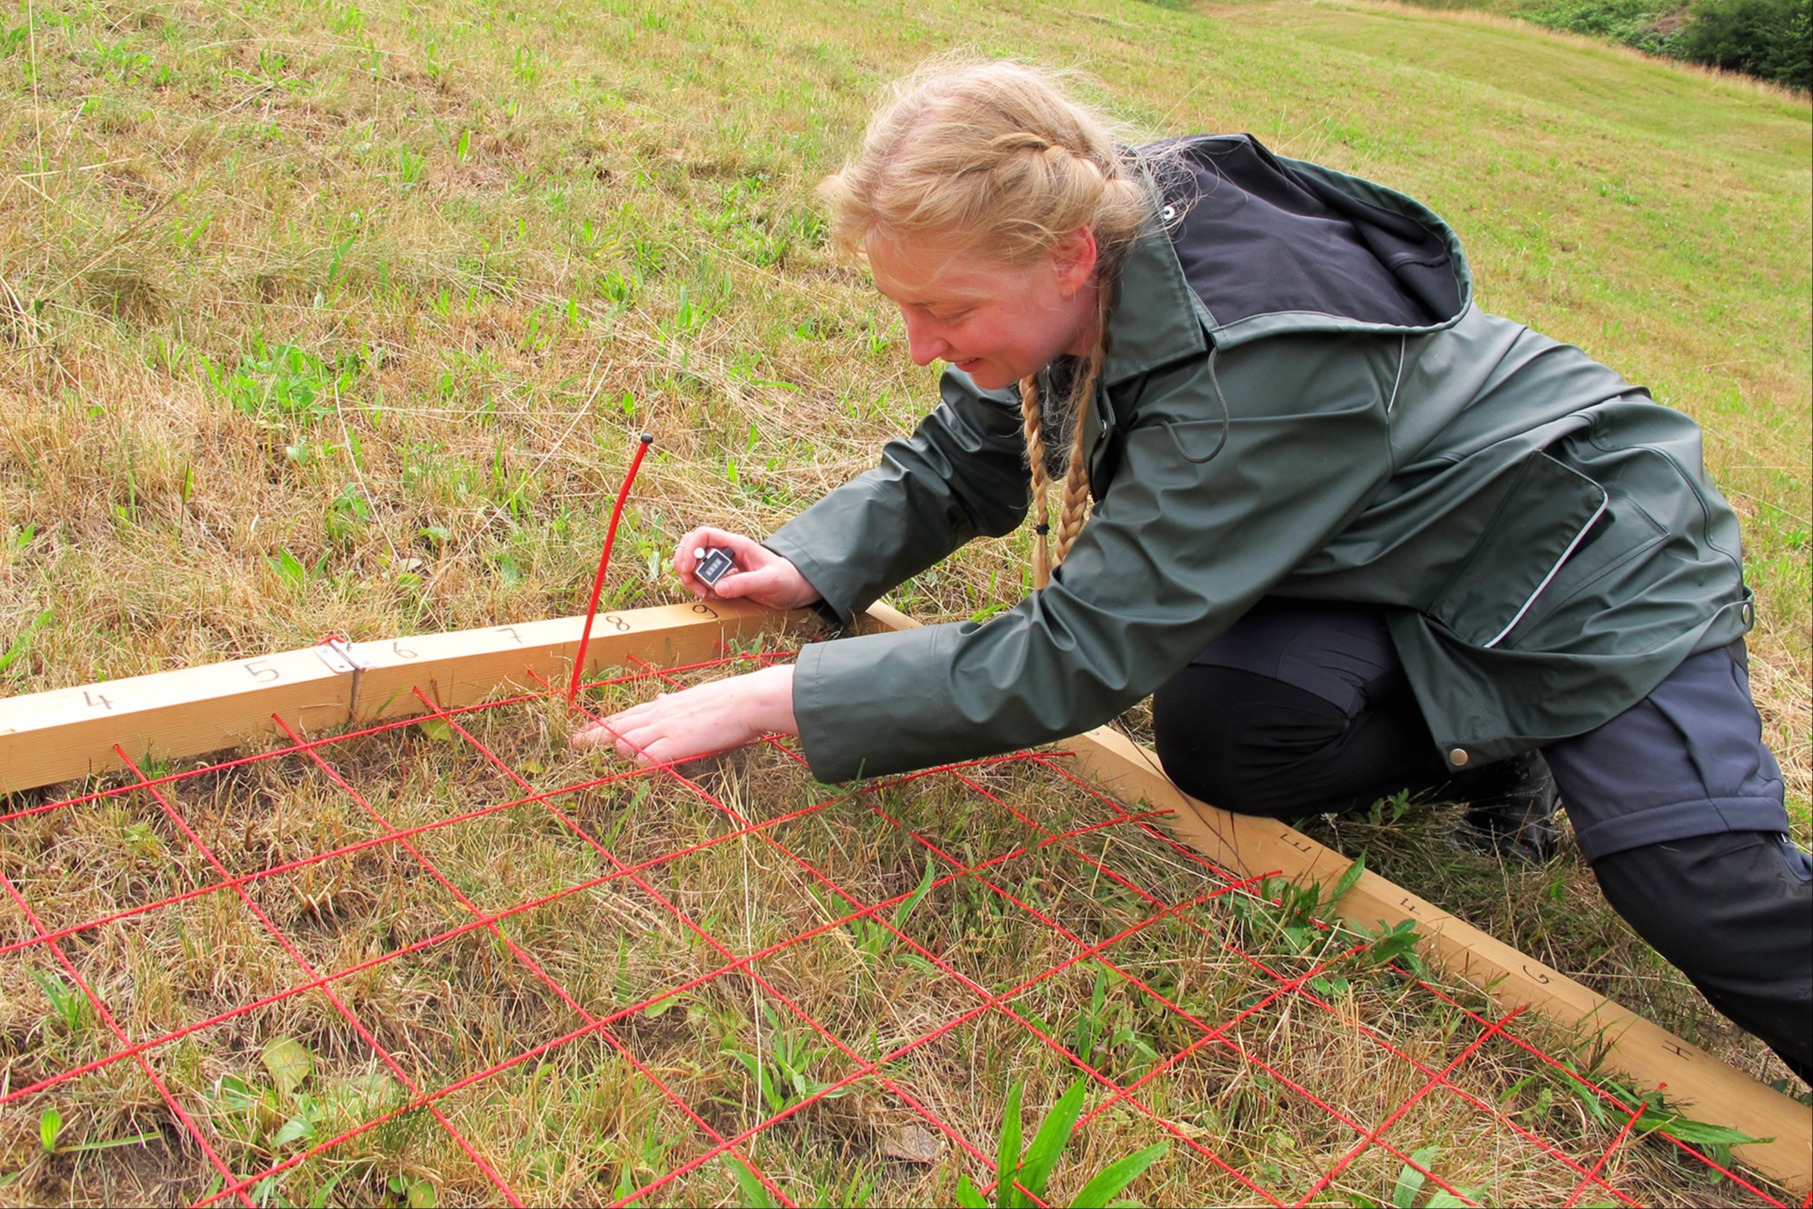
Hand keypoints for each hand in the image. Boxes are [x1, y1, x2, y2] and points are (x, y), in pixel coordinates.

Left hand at [570, 664, 797, 765]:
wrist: (746, 700)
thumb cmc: (727, 700)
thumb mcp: (693, 697)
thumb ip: (672, 702)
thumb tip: (658, 696)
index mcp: (663, 705)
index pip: (625, 715)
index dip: (603, 723)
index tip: (584, 729)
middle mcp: (659, 715)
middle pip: (617, 726)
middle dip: (594, 736)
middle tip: (573, 743)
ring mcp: (666, 729)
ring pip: (626, 741)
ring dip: (619, 752)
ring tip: (605, 762)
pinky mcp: (676, 743)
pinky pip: (647, 757)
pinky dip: (639, 764)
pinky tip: (635, 771)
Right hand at [673, 527, 820, 609]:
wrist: (794, 589)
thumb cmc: (786, 579)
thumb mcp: (769, 581)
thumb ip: (745, 583)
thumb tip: (718, 588)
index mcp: (736, 544)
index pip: (703, 535)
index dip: (690, 548)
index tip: (687, 568)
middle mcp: (726, 552)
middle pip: (691, 548)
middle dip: (685, 565)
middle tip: (693, 584)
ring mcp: (723, 566)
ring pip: (693, 565)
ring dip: (691, 579)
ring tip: (705, 593)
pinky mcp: (723, 579)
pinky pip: (702, 581)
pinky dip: (700, 589)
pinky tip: (714, 596)